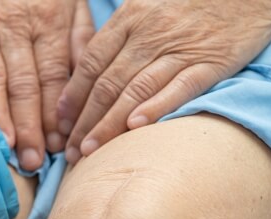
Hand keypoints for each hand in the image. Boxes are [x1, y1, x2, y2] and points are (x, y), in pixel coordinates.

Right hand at [0, 0, 94, 167]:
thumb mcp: (72, 2)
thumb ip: (79, 41)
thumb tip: (83, 87)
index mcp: (48, 22)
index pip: (52, 78)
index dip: (55, 114)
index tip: (58, 144)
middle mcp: (15, 29)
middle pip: (23, 86)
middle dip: (29, 127)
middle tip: (32, 161)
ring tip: (5, 148)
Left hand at [57, 0, 270, 162]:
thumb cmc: (191, 1)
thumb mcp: (146, 6)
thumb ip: (118, 37)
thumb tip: (85, 72)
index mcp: (130, 19)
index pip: (91, 64)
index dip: (72, 97)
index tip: (59, 124)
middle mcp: (150, 35)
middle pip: (107, 84)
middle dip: (84, 121)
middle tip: (70, 151)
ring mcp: (180, 49)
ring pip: (135, 90)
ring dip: (108, 124)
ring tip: (90, 150)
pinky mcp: (211, 61)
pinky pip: (179, 86)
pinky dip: (156, 106)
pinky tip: (136, 127)